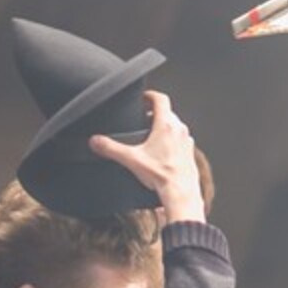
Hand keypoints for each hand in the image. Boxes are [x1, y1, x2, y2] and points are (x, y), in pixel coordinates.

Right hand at [89, 90, 205, 221]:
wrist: (181, 192)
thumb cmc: (161, 175)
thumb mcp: (131, 159)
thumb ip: (111, 148)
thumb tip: (96, 141)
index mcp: (166, 125)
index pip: (161, 99)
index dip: (150, 95)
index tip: (144, 97)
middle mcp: (179, 130)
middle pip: (168, 112)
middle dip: (155, 113)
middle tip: (143, 118)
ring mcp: (187, 141)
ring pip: (176, 126)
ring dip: (165, 127)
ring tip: (152, 135)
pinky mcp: (190, 153)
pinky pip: (181, 140)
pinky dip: (173, 141)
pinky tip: (163, 152)